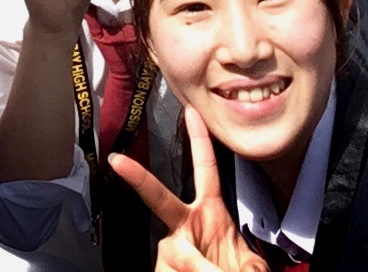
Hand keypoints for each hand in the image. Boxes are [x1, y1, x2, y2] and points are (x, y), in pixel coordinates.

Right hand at [111, 106, 267, 271]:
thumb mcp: (249, 265)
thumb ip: (240, 262)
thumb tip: (204, 263)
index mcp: (210, 214)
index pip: (205, 170)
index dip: (199, 140)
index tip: (190, 112)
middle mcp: (186, 227)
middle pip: (159, 198)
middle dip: (139, 178)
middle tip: (118, 162)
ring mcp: (170, 250)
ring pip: (176, 253)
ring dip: (197, 267)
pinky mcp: (160, 270)